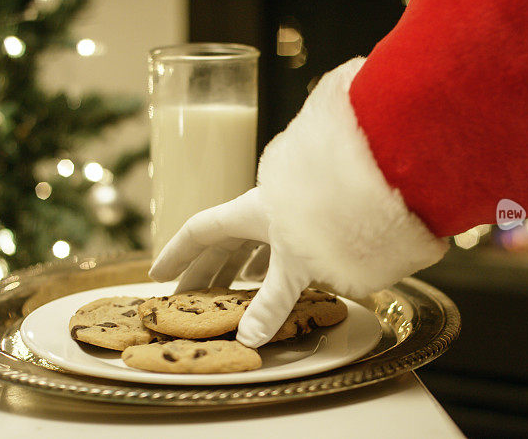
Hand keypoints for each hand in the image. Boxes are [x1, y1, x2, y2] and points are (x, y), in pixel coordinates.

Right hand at [149, 187, 311, 347]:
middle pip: (222, 242)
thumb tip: (248, 339)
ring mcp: (285, 217)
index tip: (158, 275)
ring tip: (225, 294)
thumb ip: (271, 304)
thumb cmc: (327, 217)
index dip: (177, 254)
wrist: (369, 188)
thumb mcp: (294, 266)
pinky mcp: (307, 225)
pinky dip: (265, 266)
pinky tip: (269, 279)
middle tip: (187, 299)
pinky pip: (274, 248)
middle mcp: (263, 211)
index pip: (199, 231)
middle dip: (203, 271)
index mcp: (248, 212)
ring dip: (234, 270)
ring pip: (249, 245)